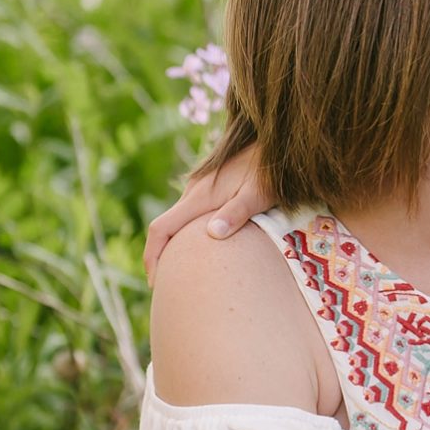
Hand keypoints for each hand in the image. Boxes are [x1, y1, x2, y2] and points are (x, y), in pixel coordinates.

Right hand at [143, 144, 268, 284]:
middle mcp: (194, 191)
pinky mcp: (211, 187)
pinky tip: (205, 250)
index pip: (161, 228)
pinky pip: (191, 216)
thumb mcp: (259, 194)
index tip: (157, 283)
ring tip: (186, 274)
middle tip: (170, 288)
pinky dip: (188, 236)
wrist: (276, 142)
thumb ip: (237, 213)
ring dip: (176, 247)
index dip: (153, 257)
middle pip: (166, 228)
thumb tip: (212, 234)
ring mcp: (201, 188)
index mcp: (200, 196)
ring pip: (179, 221)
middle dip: (163, 258)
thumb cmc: (272, 171)